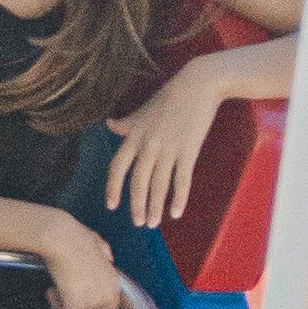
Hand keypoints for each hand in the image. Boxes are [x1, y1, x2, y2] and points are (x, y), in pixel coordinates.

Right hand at [37, 212, 121, 308]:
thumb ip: (105, 252)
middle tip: (64, 304)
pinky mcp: (77, 308)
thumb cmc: (75, 237)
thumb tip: (108, 257)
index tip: (76, 301)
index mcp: (115, 283)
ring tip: (56, 295)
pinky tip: (52, 295)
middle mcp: (108, 297)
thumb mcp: (98, 242)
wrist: (62, 238)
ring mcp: (94, 304)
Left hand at [101, 69, 227, 225]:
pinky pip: (181, 180)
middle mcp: (148, 145)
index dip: (113, 188)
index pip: (117, 167)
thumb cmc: (170, 97)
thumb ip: (126, 123)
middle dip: (137, 206)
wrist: (198, 85)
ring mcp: (168, 148)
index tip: (112, 206)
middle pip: (138, 182)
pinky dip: (179, 198)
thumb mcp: (143, 110)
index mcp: (134, 136)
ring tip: (154, 223)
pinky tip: (177, 213)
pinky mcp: (188, 150)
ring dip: (155, 207)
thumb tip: (109, 124)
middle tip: (139, 223)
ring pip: (158, 185)